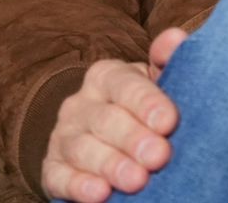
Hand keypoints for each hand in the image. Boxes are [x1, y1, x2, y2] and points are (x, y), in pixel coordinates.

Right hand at [41, 28, 188, 202]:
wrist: (106, 138)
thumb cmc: (143, 108)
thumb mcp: (157, 81)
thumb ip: (169, 60)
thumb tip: (175, 39)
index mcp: (107, 76)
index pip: (125, 85)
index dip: (147, 102)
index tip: (169, 122)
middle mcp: (80, 103)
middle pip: (106, 119)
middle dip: (134, 139)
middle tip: (159, 156)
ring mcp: (63, 136)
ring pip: (83, 149)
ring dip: (111, 165)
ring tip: (138, 181)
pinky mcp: (52, 168)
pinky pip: (60, 177)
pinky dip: (79, 186)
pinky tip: (100, 194)